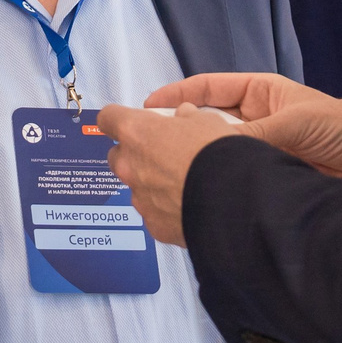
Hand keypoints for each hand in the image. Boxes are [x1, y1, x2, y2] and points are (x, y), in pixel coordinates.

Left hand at [97, 102, 241, 247]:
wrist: (232, 199)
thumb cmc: (216, 154)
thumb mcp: (206, 121)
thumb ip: (186, 118)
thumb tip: (184, 117)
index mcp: (137, 133)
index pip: (109, 118)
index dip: (119, 118)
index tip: (129, 120)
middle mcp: (129, 166)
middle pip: (118, 155)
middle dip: (136, 153)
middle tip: (163, 152)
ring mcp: (140, 198)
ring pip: (138, 186)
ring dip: (153, 182)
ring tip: (184, 182)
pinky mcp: (154, 225)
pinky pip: (155, 212)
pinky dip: (167, 208)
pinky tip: (190, 204)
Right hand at [146, 72, 341, 178]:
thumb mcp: (297, 122)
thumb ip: (255, 134)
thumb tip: (213, 147)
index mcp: (261, 96)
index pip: (210, 89)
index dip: (178, 96)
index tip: (149, 107)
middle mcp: (254, 123)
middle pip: (206, 124)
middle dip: (179, 131)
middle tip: (149, 144)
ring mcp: (258, 154)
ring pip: (217, 155)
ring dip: (195, 160)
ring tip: (165, 170)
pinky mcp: (264, 182)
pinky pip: (233, 181)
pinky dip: (215, 186)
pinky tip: (194, 193)